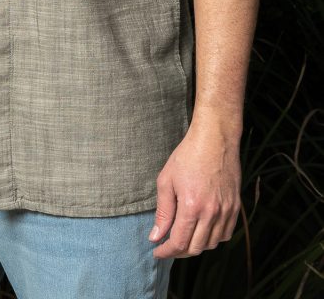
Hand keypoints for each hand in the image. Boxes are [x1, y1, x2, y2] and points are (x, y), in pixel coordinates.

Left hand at [149, 120, 241, 258]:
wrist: (214, 140)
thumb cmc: (188, 156)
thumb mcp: (166, 180)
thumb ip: (162, 212)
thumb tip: (156, 236)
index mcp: (192, 206)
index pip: (178, 242)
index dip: (166, 252)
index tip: (157, 251)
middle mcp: (211, 213)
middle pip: (195, 248)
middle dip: (179, 252)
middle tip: (168, 246)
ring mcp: (226, 211)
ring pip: (211, 244)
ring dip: (196, 246)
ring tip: (184, 237)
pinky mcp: (235, 207)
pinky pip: (225, 234)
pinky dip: (213, 238)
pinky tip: (202, 230)